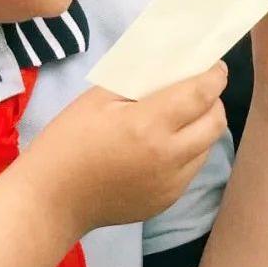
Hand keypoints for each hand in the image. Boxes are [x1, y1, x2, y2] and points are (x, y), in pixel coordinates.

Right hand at [33, 64, 228, 234]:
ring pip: (207, 147)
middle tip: (201, 89)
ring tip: (182, 117)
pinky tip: (165, 145)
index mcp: (149, 125)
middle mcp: (169, 157)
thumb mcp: (98, 98)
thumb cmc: (68, 141)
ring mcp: (171, 184)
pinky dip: (189, 151)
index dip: (214, 76)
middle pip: (216, 122)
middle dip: (215, 101)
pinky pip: (191, 169)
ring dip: (203, 127)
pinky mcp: (166, 201)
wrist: (51, 200)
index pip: (201, 94)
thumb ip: (138, 80)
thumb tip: (169, 65)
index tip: (215, 65)